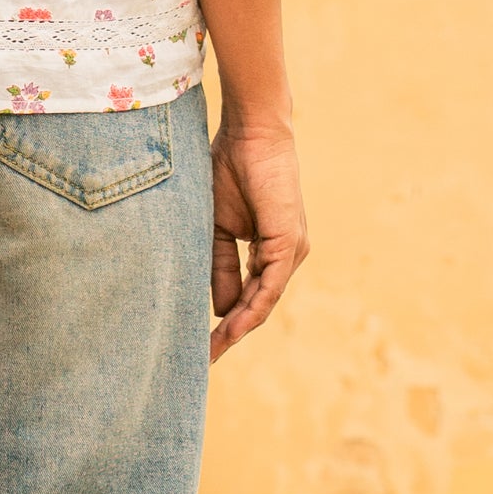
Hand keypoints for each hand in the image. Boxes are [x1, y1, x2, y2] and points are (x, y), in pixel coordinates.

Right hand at [207, 108, 309, 360]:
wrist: (250, 134)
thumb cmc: (230, 171)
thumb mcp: (217, 228)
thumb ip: (219, 265)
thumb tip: (218, 309)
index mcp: (269, 251)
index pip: (248, 295)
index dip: (227, 322)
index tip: (202, 345)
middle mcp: (285, 255)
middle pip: (257, 305)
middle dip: (231, 333)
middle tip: (204, 359)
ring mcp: (291, 250)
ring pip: (264, 301)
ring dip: (239, 328)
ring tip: (213, 349)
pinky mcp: (289, 243)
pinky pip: (270, 285)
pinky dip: (251, 307)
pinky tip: (232, 326)